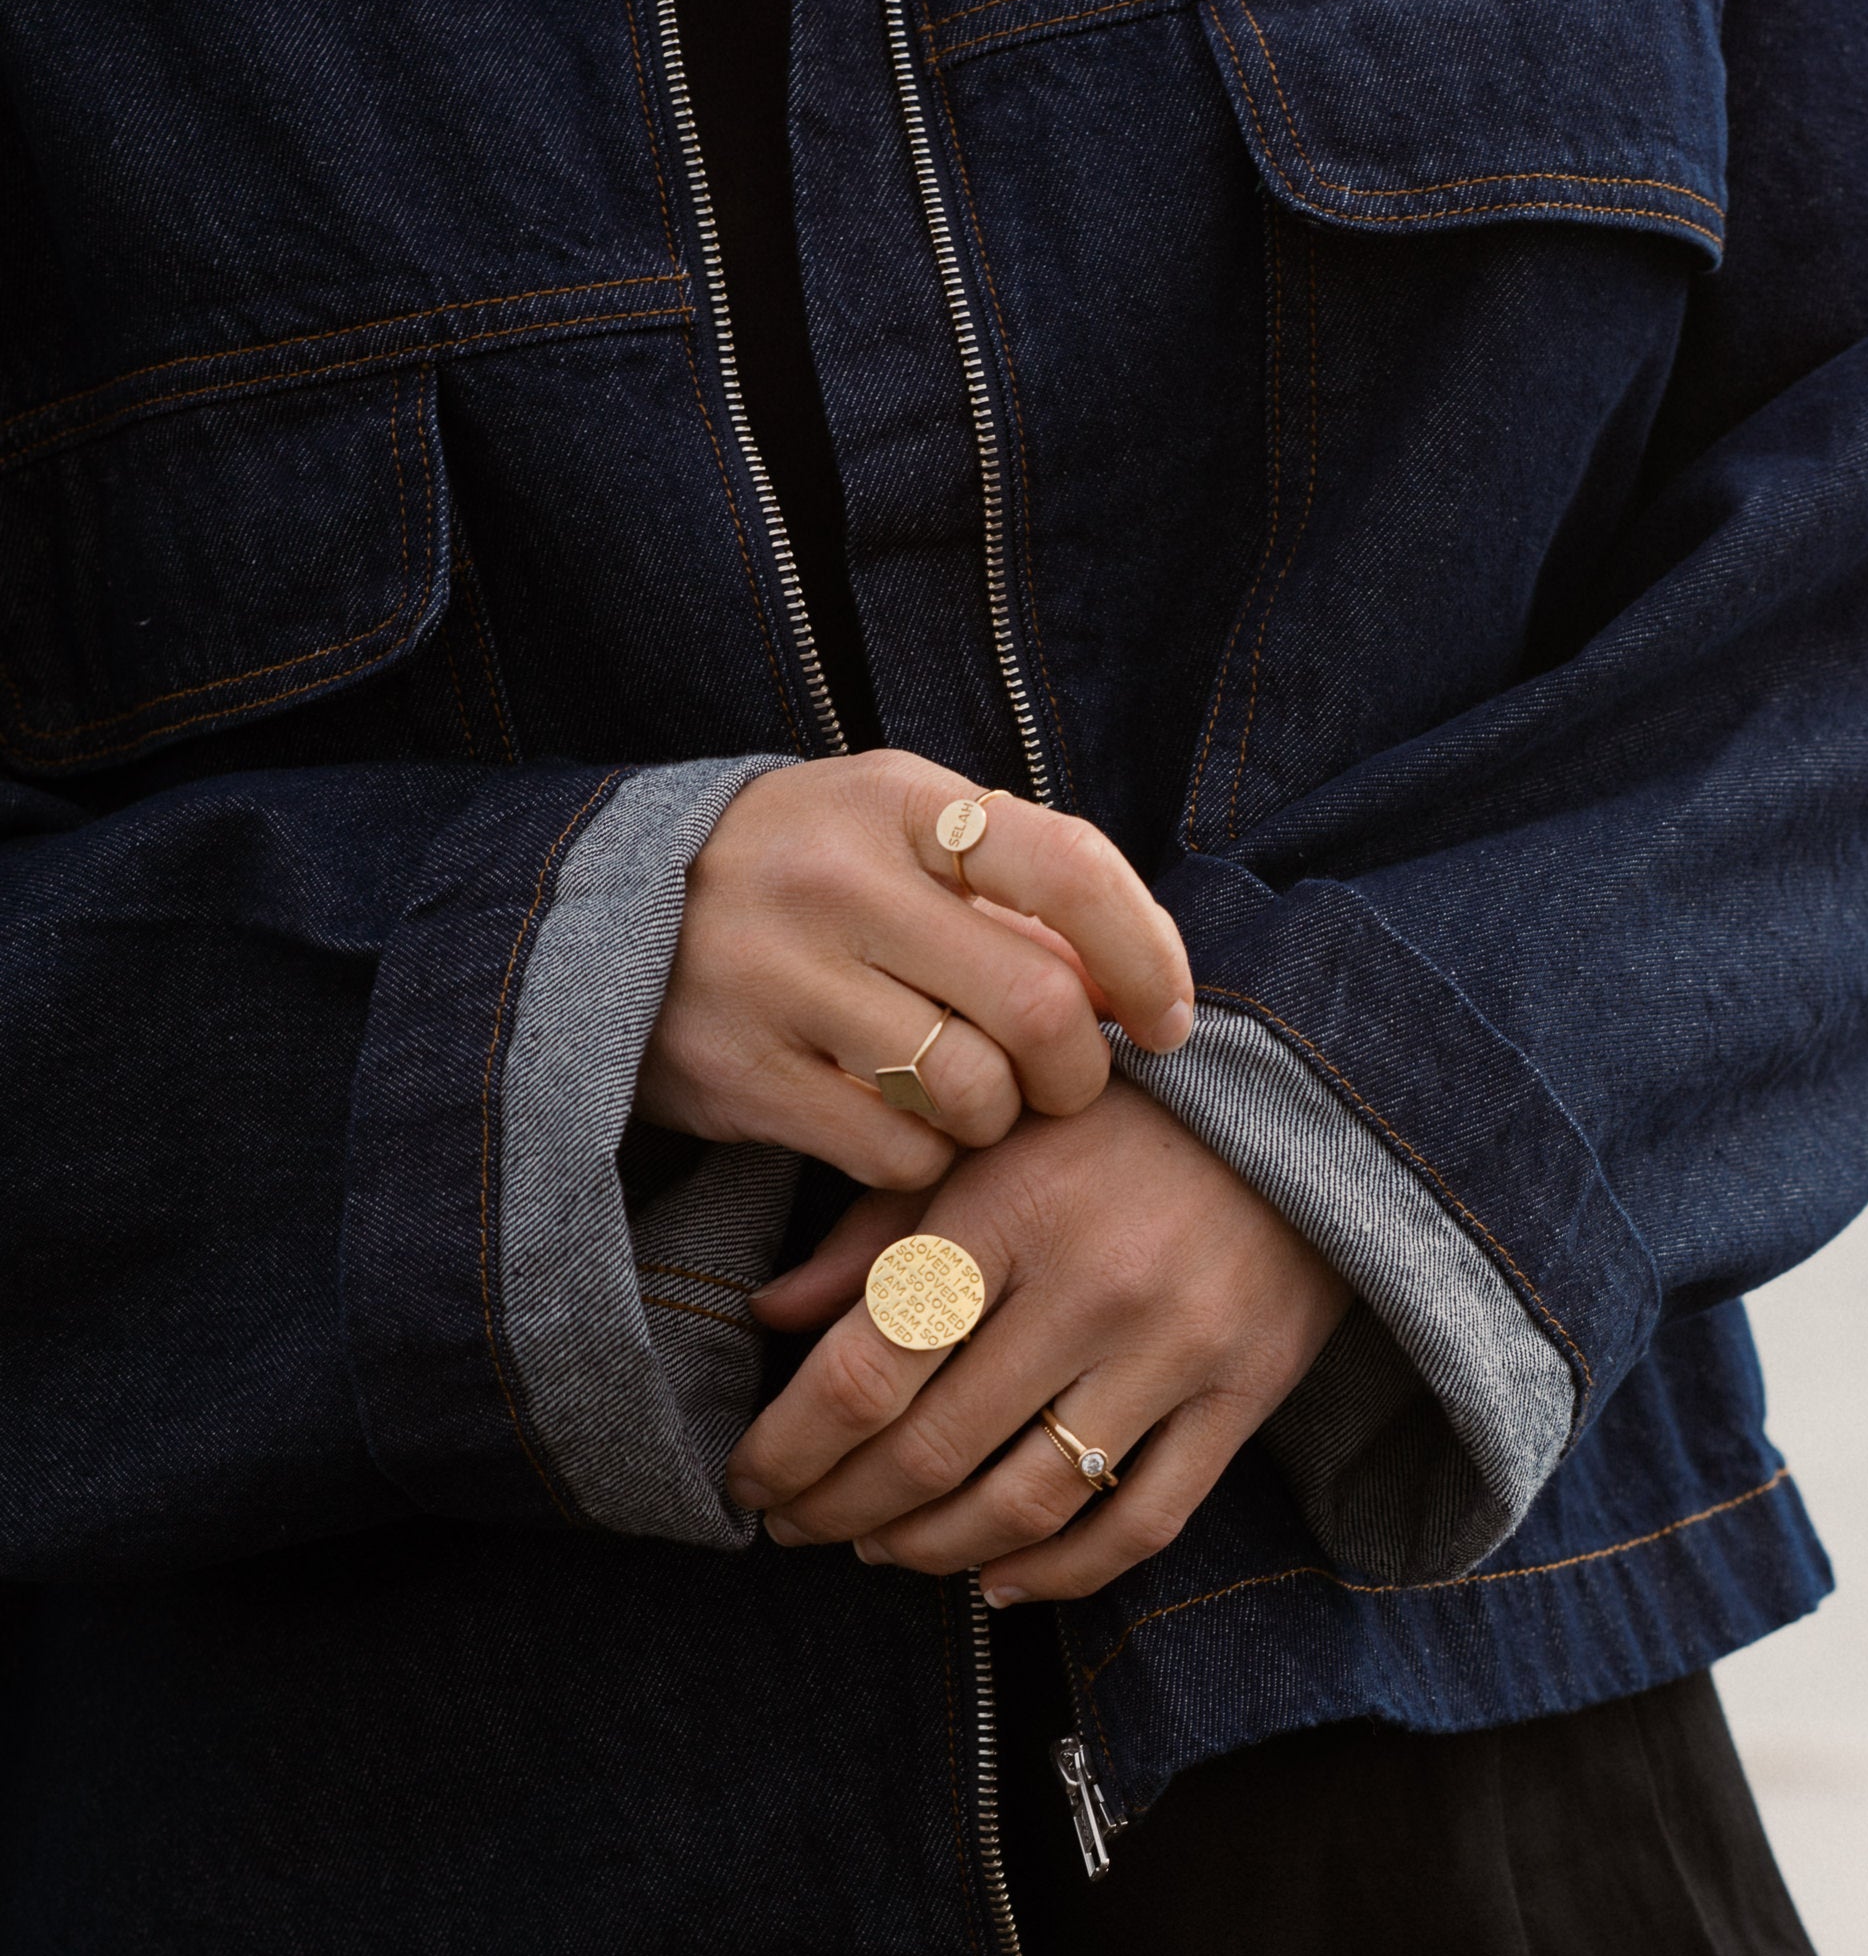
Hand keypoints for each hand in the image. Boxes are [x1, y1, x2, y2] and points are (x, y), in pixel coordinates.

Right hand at [633, 752, 1192, 1189]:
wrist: (610, 914)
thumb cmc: (806, 872)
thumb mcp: (899, 834)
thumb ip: (1016, 888)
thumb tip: (1138, 984)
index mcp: (895, 800)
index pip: (1067, 868)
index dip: (1146, 953)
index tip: (1169, 1015)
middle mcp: (836, 880)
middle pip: (1036, 1004)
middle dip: (1080, 1068)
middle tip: (1068, 1081)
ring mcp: (779, 979)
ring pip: (971, 1090)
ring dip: (998, 1115)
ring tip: (971, 1092)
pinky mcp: (740, 1074)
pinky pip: (897, 1150)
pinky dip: (928, 1154)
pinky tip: (903, 1121)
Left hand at [724, 1080, 1351, 1602]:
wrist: (1304, 1107)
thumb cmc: (1119, 1119)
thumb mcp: (990, 1139)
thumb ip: (879, 1227)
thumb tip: (772, 1316)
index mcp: (1008, 1208)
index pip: (869, 1366)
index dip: (791, 1447)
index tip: (750, 1481)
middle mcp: (1091, 1286)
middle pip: (933, 1450)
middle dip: (841, 1510)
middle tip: (798, 1528)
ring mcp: (1175, 1349)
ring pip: (1027, 1504)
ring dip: (931, 1550)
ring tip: (881, 1550)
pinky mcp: (1242, 1396)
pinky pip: (1140, 1524)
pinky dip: (1057, 1574)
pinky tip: (995, 1578)